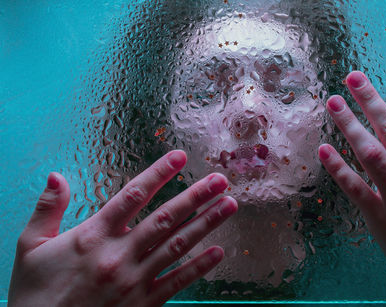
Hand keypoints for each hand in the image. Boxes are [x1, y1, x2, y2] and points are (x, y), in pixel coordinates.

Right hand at [8, 150, 237, 305]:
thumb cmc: (35, 294)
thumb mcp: (30, 247)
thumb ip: (46, 209)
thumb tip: (57, 177)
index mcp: (93, 236)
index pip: (132, 195)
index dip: (158, 173)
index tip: (179, 157)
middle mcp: (118, 255)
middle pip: (165, 218)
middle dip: (196, 196)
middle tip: (220, 180)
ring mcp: (134, 280)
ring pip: (177, 246)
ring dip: (206, 223)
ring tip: (228, 205)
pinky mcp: (143, 304)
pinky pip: (176, 282)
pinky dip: (199, 267)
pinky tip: (218, 252)